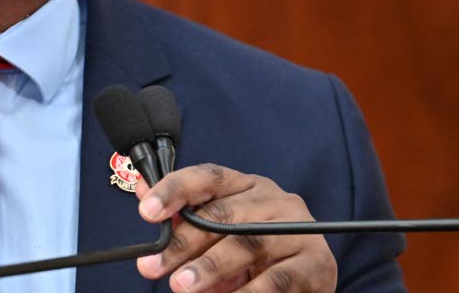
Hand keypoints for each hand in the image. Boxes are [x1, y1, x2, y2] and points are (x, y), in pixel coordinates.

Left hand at [133, 164, 336, 292]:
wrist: (309, 280)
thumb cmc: (255, 254)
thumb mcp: (218, 233)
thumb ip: (183, 214)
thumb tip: (142, 190)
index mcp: (247, 186)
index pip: (208, 177)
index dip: (175, 190)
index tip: (146, 212)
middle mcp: (275, 200)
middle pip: (222, 215)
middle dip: (183, 243)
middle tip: (153, 266)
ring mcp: (299, 228)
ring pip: (247, 244)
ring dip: (210, 268)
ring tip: (181, 286)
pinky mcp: (316, 262)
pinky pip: (275, 279)